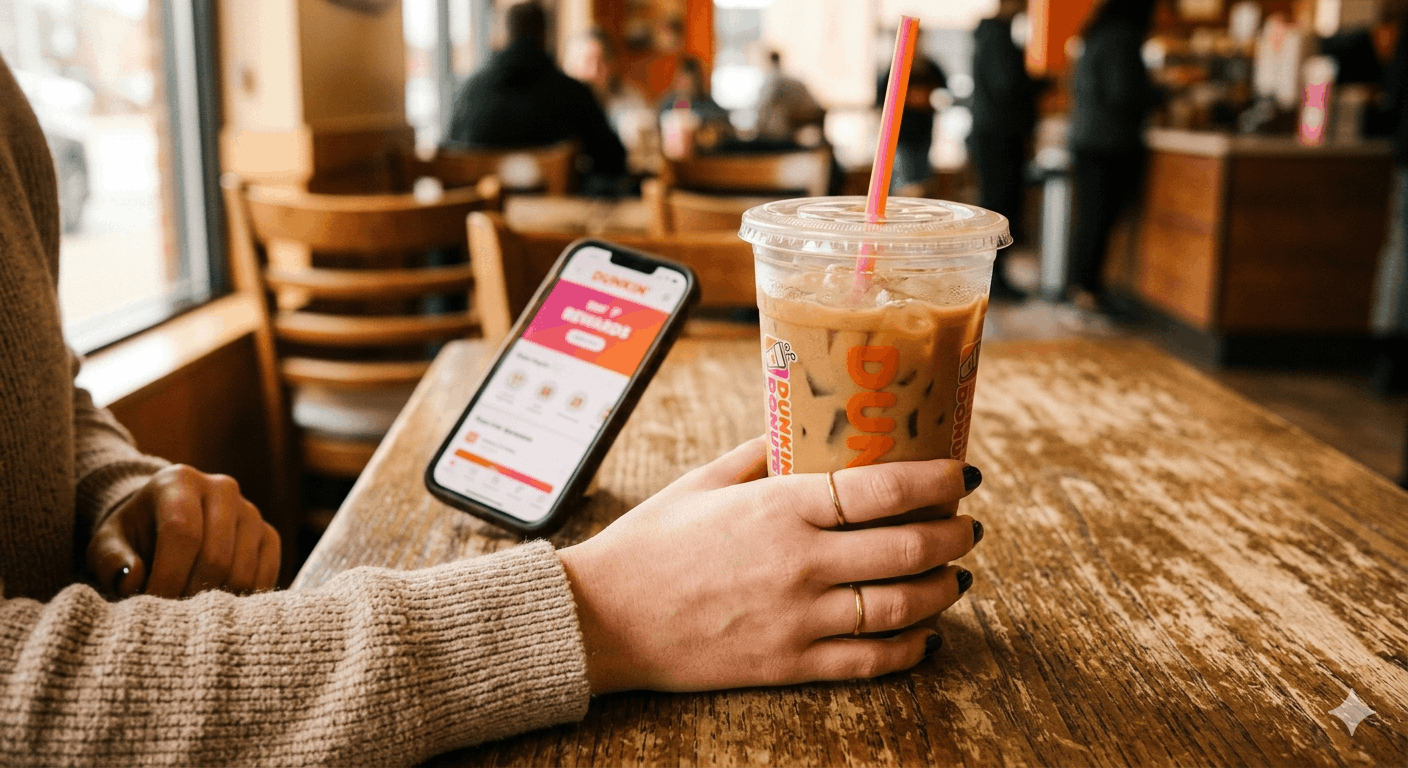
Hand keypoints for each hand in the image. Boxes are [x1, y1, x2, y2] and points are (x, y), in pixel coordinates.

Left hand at [87, 465, 280, 597]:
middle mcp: (222, 489)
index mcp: (180, 481)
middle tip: (169, 618)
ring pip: (242, 571)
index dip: (168, 576)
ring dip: (214, 603)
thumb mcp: (108, 543)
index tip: (151, 607)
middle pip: (216, 556)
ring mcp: (251, 512)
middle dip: (190, 595)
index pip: (183, 532)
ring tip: (188, 613)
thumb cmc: (134, 536)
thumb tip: (133, 581)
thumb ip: (111, 560)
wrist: (167, 522)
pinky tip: (214, 606)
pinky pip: (265, 577)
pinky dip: (240, 600)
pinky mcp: (269, 535)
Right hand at [558, 436, 982, 693]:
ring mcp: (798, 618)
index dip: (937, 480)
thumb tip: (803, 425)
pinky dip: (911, 649)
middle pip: (908, 548)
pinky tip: (926, 635)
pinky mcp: (789, 664)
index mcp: (780, 506)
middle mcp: (799, 562)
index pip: (884, 488)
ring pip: (901, 607)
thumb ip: (761, 452)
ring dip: (943, 590)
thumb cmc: (651, 542)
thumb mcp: (704, 480)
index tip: (963, 474)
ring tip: (957, 576)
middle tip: (968, 525)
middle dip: (954, 535)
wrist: (605, 619)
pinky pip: (870, 662)